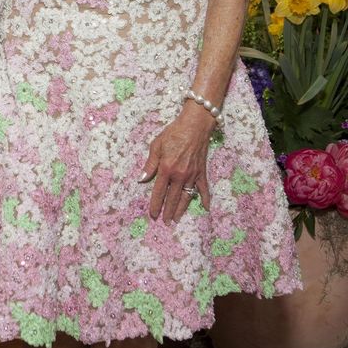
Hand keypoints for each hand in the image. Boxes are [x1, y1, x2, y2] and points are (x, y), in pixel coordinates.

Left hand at [139, 106, 215, 223]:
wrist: (195, 125)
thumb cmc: (174, 133)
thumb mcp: (156, 145)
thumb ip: (150, 164)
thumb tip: (142, 180)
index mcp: (166, 169)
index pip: (159, 192)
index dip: (155, 204)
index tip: (153, 214)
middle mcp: (180, 175)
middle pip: (172, 198)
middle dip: (168, 211)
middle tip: (165, 222)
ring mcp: (192, 175)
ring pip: (186, 196)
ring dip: (181, 209)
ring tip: (177, 219)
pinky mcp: (202, 172)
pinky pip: (204, 188)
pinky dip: (205, 198)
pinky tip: (205, 208)